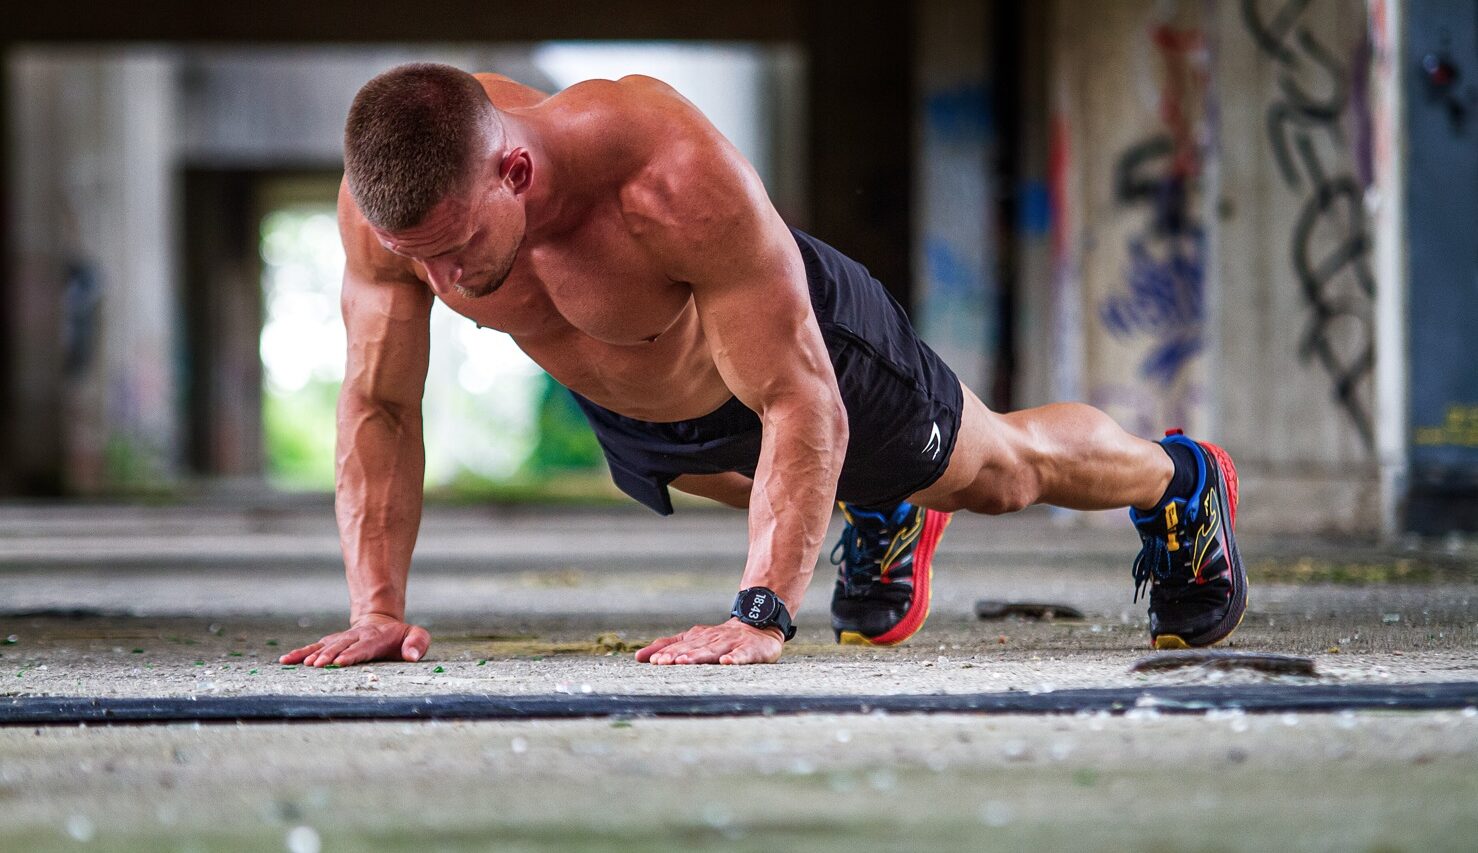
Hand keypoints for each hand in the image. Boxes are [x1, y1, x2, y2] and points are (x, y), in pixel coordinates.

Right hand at [279, 614, 431, 666]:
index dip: (352, 654)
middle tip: (317, 665)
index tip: (341, 662)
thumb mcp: (416, 635)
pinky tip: (286, 660)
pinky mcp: (330, 642)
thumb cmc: (400, 637)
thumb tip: (411, 656)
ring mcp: (342, 639)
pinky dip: (300, 653)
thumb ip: (417, 643)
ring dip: (313, 654)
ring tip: (302, 664)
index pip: (364, 647)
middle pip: (341, 646)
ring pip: (325, 645)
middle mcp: (356, 636)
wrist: (381, 623)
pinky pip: (314, 646)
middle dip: (329, 655)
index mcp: (377, 637)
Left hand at [635, 618, 783, 664]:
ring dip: (698, 656)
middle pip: (693, 649)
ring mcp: (731, 644)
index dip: (667, 653)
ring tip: (684, 662)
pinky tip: (726, 663)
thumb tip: (639, 657)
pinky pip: (742, 655)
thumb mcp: (693, 640)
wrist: (758, 625)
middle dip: (678, 655)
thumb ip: (667, 647)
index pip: (680, 646)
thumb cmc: (720, 638)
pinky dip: (734, 659)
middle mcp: (712, 640)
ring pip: (713, 651)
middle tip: (663, 662)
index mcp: (698, 638)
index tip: (653, 661)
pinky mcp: (749, 649)